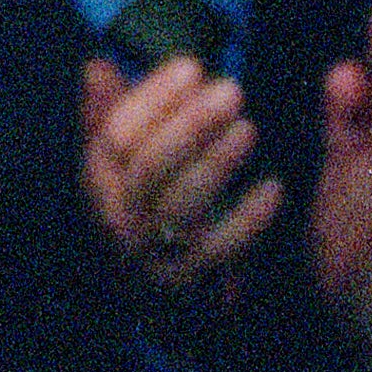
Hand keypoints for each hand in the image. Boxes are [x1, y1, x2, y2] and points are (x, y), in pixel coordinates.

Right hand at [77, 50, 277, 301]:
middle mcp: (116, 218)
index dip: (151, 97)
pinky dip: (247, 220)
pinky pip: (218, 250)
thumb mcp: (120, 168)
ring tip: (248, 129)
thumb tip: (98, 66)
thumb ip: (111, 117)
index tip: (192, 65)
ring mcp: (150, 254)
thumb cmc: (144, 215)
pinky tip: (274, 189)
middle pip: (148, 167)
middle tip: (231, 90)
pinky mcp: (186, 285)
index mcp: (97, 182)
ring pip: (179, 206)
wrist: (155, 306)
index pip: (115, 134)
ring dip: (216, 165)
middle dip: (189, 125)